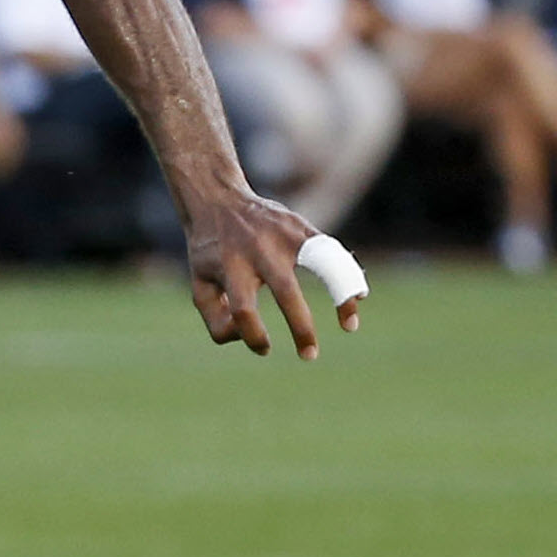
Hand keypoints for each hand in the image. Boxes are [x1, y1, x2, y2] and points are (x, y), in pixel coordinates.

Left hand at [182, 185, 359, 360]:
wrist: (218, 201)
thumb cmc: (211, 254)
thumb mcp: (200, 285)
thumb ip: (216, 320)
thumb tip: (248, 338)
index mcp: (230, 266)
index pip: (243, 310)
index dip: (254, 336)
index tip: (264, 348)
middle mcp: (259, 249)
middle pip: (286, 291)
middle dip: (301, 327)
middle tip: (309, 356)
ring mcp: (285, 234)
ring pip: (321, 264)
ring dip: (340, 295)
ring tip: (349, 325)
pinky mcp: (303, 226)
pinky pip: (333, 251)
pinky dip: (347, 273)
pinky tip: (357, 296)